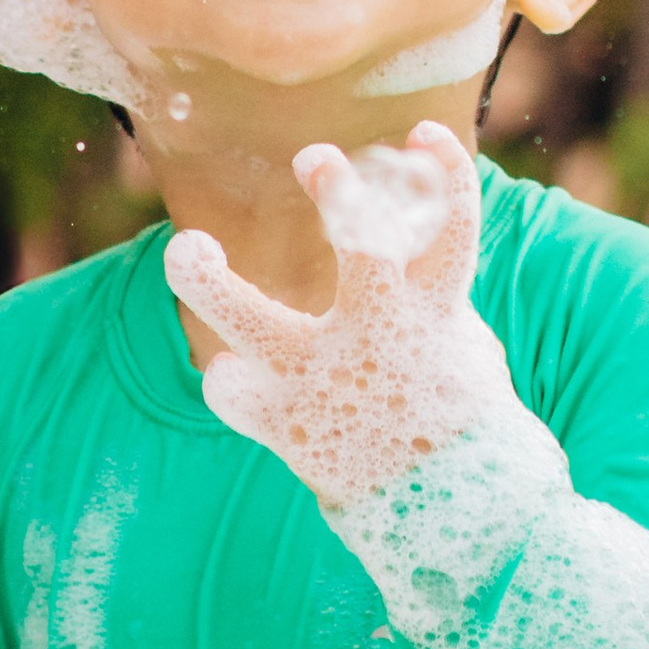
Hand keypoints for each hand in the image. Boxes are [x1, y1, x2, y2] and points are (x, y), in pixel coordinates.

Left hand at [162, 122, 518, 508]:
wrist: (446, 515)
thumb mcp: (461, 342)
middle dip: (338, 198)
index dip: (445, 175)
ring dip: (209, 282)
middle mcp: (381, 339)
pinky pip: (232, 391)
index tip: (425, 133)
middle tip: (314, 158)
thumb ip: (426, 282)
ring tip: (188, 247)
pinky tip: (236, 375)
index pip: (454, 230)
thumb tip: (402, 207)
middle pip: (363, 253)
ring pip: (254, 322)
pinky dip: (230, 383)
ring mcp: (330, 382)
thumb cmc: (450, 413)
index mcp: (435, 315)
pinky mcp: (291, 426)